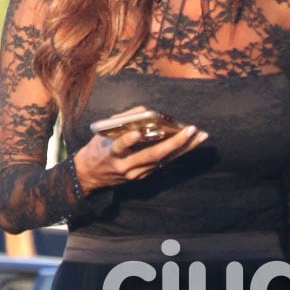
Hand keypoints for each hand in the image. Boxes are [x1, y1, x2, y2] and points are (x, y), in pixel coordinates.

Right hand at [73, 111, 208, 190]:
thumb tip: (146, 111)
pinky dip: (177, 153)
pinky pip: (162, 164)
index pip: (121, 146)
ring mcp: (135, 173)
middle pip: (153, 155)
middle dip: (174, 143)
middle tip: (192, 130)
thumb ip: (123, 120)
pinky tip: (190, 144)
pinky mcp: (142, 177)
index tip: (139, 131)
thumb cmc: (97, 148)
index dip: (129, 139)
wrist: (89, 175)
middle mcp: (125, 166)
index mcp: (111, 153)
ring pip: (163, 161)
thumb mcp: (103, 132)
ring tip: (200, 136)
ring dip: (183, 149)